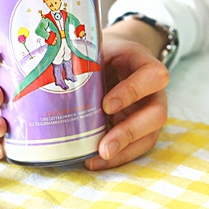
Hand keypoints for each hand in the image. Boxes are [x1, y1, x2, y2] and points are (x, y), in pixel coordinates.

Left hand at [85, 22, 168, 169]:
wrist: (118, 56)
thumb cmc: (107, 52)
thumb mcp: (100, 48)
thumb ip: (88, 59)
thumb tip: (51, 74)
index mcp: (146, 64)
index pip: (153, 77)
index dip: (132, 92)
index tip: (106, 104)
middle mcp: (154, 91)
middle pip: (157, 114)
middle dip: (130, 132)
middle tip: (104, 146)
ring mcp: (150, 110)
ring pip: (149, 135)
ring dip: (124, 150)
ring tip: (98, 158)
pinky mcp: (141, 126)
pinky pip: (137, 145)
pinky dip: (118, 155)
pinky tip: (96, 160)